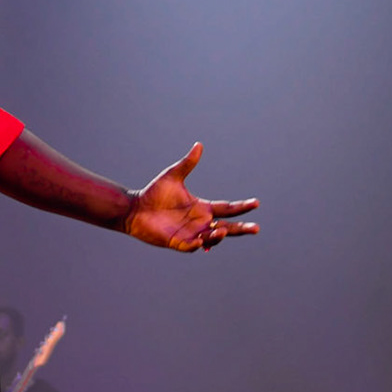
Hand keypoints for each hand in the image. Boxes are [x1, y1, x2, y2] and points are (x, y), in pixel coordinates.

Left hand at [123, 142, 258, 251]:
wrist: (135, 209)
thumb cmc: (153, 193)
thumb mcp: (173, 176)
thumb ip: (188, 163)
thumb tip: (199, 144)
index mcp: (202, 208)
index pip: (227, 208)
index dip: (242, 206)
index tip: (256, 203)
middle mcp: (200, 223)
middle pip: (227, 227)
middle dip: (241, 228)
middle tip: (256, 228)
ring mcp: (191, 234)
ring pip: (212, 238)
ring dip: (219, 236)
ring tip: (223, 230)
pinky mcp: (178, 243)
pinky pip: (192, 247)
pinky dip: (198, 245)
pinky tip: (202, 242)